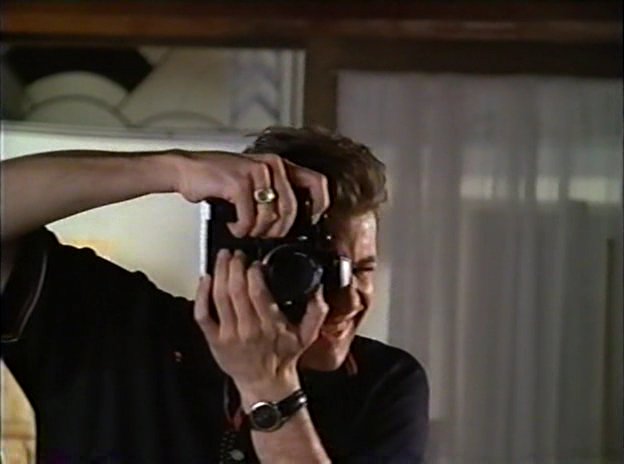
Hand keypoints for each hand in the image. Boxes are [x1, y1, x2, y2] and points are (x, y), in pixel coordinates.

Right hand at [172, 150, 328, 237]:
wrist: (186, 169)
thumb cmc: (219, 178)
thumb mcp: (254, 181)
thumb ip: (275, 193)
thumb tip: (293, 221)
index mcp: (280, 164)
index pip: (317, 183)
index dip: (320, 206)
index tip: (310, 222)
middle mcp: (272, 165)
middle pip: (292, 209)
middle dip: (279, 230)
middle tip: (264, 235)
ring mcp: (257, 172)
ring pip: (271, 217)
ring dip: (256, 231)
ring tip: (245, 229)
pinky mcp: (239, 183)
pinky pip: (249, 219)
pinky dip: (240, 229)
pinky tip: (233, 226)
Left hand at [193, 249, 328, 393]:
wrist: (265, 384)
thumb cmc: (283, 358)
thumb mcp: (307, 336)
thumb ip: (316, 312)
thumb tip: (319, 290)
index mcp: (270, 325)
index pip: (258, 292)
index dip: (254, 272)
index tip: (255, 262)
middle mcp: (248, 329)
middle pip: (236, 290)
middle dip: (234, 266)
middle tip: (236, 254)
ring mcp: (229, 335)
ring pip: (219, 297)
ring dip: (219, 272)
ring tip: (222, 258)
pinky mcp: (214, 340)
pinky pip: (203, 314)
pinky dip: (201, 294)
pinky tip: (205, 279)